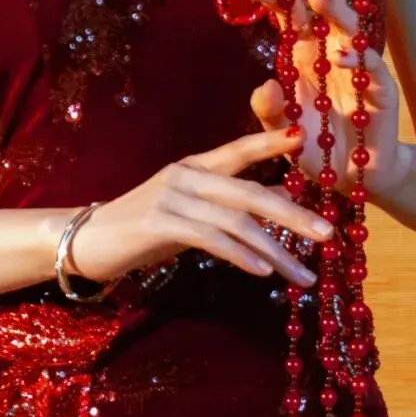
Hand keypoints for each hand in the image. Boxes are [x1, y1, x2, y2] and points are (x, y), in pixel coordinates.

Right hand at [65, 123, 337, 289]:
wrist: (87, 240)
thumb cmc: (142, 228)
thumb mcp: (190, 212)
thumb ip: (228, 206)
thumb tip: (281, 206)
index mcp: (196, 166)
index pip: (240, 150)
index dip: (271, 143)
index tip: (305, 140)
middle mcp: (187, 175)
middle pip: (251, 192)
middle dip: (294, 215)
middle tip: (328, 235)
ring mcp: (172, 197)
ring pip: (236, 221)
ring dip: (275, 250)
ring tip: (302, 276)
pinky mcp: (159, 223)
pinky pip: (211, 238)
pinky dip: (241, 255)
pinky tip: (263, 271)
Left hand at [241, 0, 410, 202]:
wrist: (353, 179)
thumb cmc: (315, 148)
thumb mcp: (282, 132)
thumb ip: (269, 111)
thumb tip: (263, 86)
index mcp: (304, 54)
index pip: (290, 13)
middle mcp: (331, 52)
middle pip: (328, 0)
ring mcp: (358, 68)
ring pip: (349, 27)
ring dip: (335, 10)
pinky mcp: (379, 91)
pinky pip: (370, 69)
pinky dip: (357, 60)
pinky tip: (341, 53)